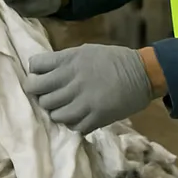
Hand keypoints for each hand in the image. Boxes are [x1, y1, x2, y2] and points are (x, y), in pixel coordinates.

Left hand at [24, 44, 154, 132]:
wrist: (142, 73)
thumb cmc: (113, 59)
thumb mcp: (86, 51)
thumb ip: (64, 62)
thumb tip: (45, 72)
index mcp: (69, 60)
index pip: (35, 65)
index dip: (35, 72)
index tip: (40, 76)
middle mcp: (72, 80)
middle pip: (38, 91)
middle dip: (40, 94)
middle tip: (48, 95)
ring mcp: (83, 101)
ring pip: (53, 112)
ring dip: (56, 111)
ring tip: (64, 108)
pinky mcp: (95, 117)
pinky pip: (72, 126)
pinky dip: (72, 123)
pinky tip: (78, 117)